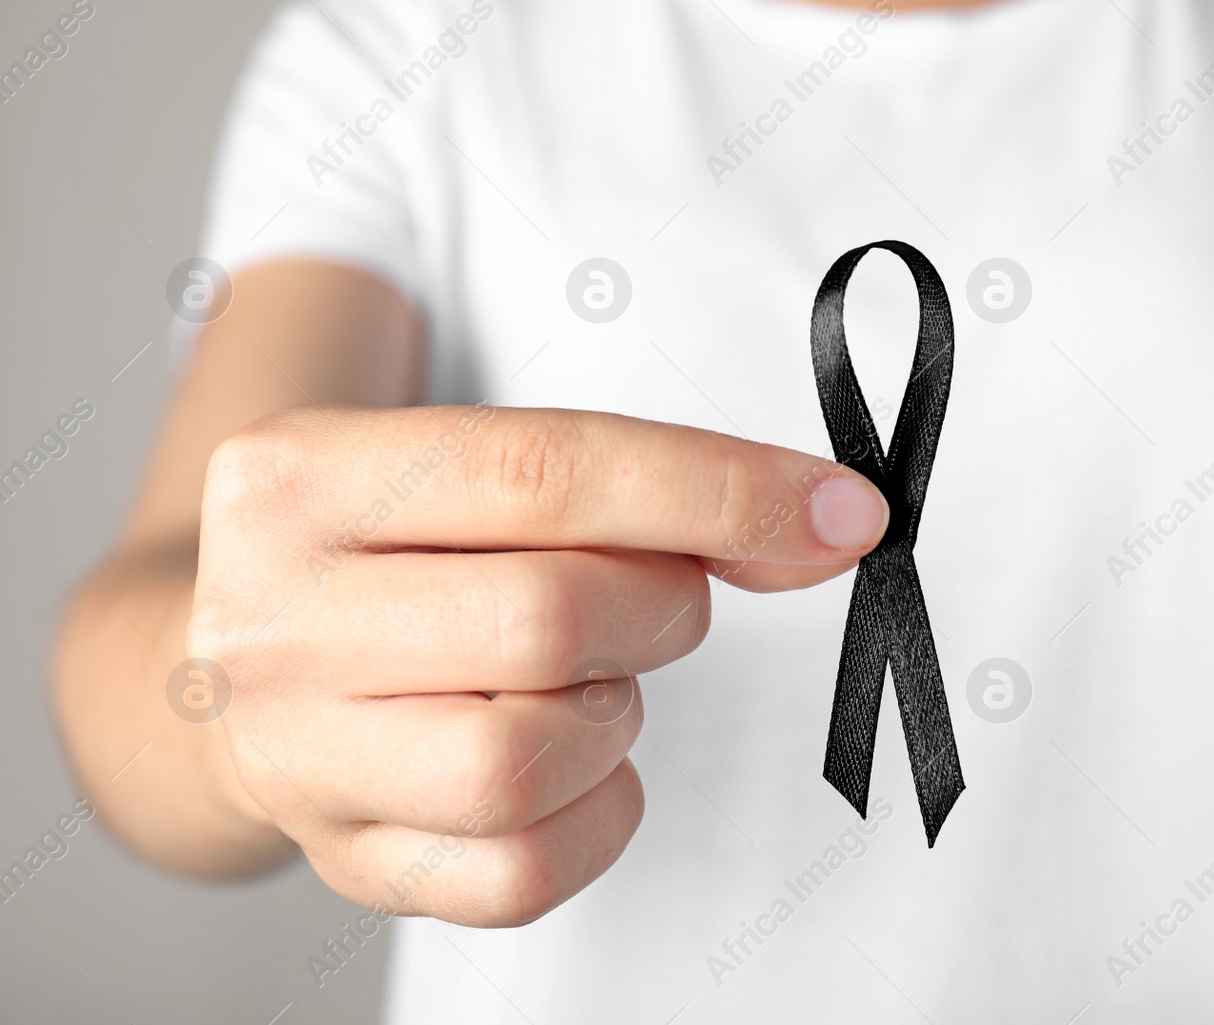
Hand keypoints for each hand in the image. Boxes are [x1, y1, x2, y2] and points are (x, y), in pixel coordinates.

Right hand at [188, 405, 888, 925]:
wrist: (243, 655)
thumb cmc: (397, 552)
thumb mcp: (469, 473)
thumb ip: (632, 488)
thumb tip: (820, 522)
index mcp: (304, 474)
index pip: (548, 472)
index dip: (720, 492)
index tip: (839, 513)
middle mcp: (274, 616)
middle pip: (547, 619)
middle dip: (661, 610)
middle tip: (660, 601)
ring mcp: (296, 752)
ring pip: (522, 761)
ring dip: (612, 717)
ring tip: (592, 681)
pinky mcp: (343, 856)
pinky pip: (522, 871)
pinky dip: (600, 815)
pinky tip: (581, 761)